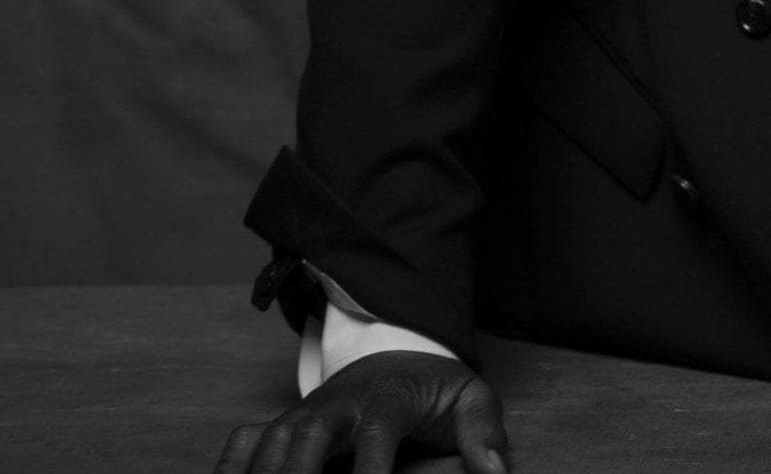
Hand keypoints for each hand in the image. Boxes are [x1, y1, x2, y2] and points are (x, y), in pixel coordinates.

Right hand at [214, 350, 506, 473]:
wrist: (395, 353)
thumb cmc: (434, 388)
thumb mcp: (470, 398)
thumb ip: (484, 431)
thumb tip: (497, 473)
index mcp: (389, 396)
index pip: (377, 430)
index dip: (371, 468)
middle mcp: (339, 403)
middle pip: (309, 433)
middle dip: (299, 472)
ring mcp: (305, 412)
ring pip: (272, 441)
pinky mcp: (281, 424)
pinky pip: (244, 443)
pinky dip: (229, 468)